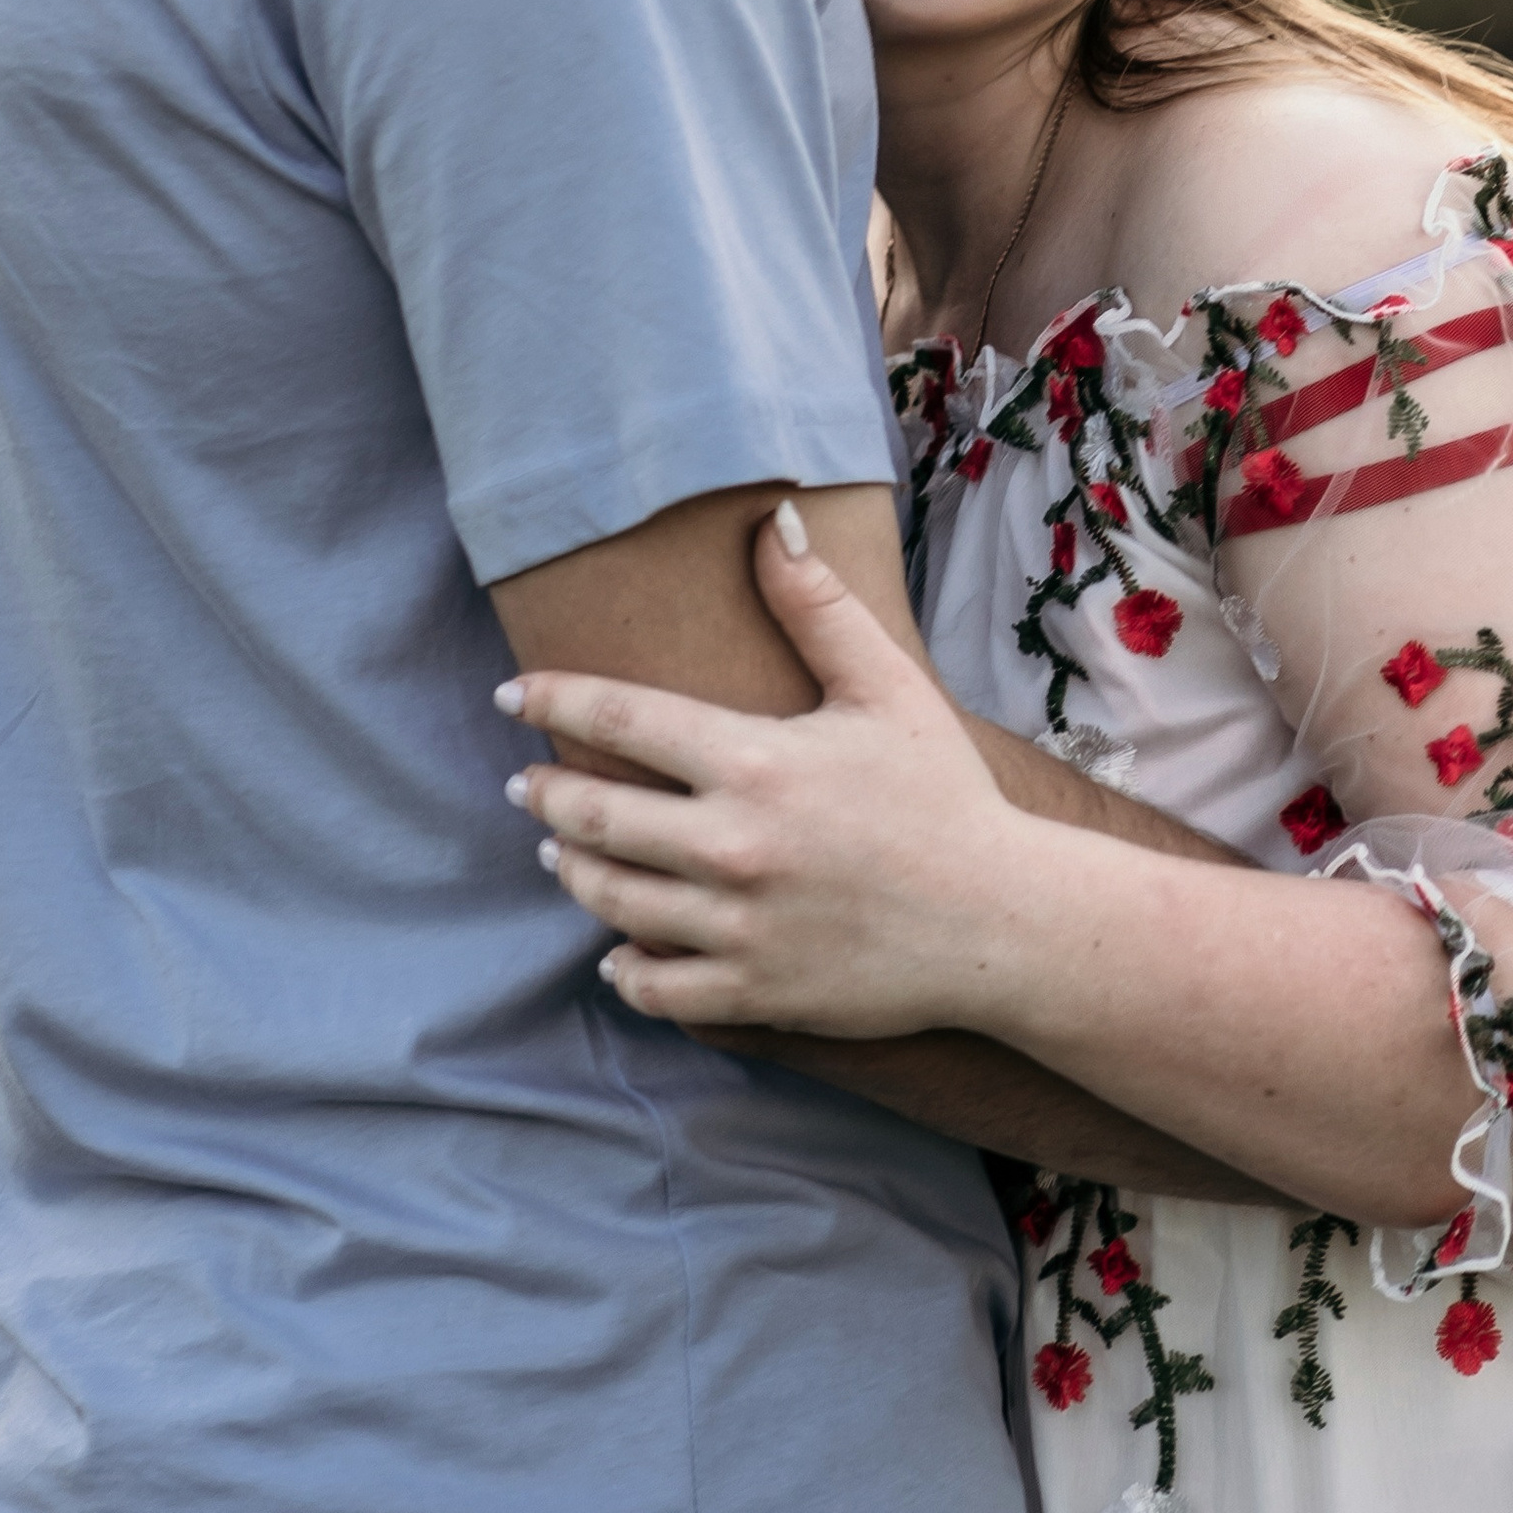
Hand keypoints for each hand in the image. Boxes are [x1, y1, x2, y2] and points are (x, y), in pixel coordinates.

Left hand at [501, 502, 1024, 1036]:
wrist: (1001, 920)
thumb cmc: (945, 793)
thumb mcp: (888, 687)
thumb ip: (819, 608)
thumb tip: (774, 521)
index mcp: (756, 763)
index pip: (620, 722)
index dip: (554, 701)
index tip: (512, 695)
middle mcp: (733, 847)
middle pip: (594, 819)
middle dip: (547, 796)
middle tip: (526, 784)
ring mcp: (739, 926)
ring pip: (612, 902)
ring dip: (573, 872)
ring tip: (559, 854)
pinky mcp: (755, 991)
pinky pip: (656, 987)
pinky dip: (624, 969)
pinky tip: (615, 949)